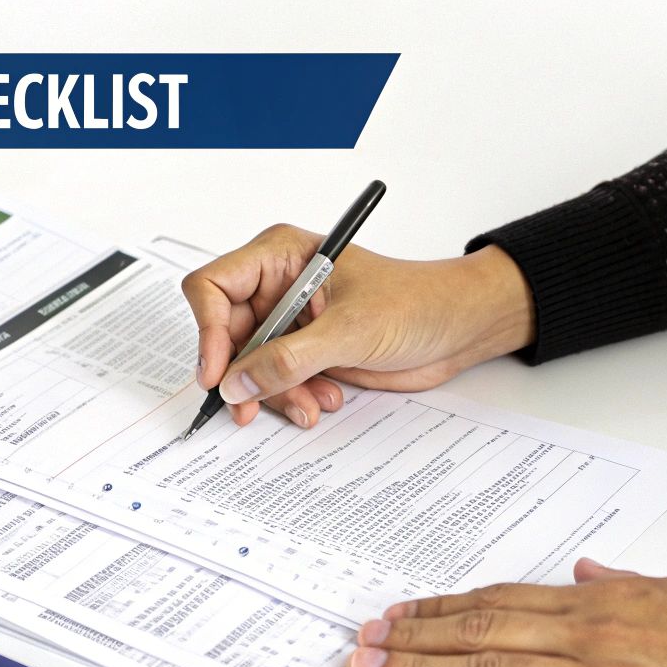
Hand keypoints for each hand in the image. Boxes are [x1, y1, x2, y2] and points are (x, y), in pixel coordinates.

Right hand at [181, 225, 534, 426]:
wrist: (458, 329)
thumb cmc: (417, 303)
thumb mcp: (350, 331)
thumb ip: (289, 358)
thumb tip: (236, 383)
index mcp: (281, 256)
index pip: (214, 287)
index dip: (208, 331)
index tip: (217, 374)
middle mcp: (278, 286)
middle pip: (226, 334)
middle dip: (242, 375)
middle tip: (247, 409)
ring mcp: (291, 321)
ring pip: (250, 366)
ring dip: (273, 393)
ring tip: (309, 405)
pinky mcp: (307, 352)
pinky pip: (276, 381)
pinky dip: (292, 397)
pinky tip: (323, 400)